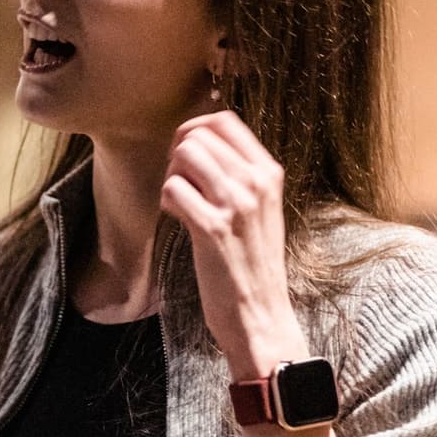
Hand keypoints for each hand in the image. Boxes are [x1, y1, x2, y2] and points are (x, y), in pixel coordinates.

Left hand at [159, 111, 305, 378]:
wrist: (261, 317)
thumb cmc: (252, 265)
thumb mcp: (260, 210)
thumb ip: (239, 175)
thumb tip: (199, 141)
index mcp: (269, 172)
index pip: (223, 119)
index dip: (194, 131)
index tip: (188, 159)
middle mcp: (257, 182)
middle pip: (198, 134)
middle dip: (178, 156)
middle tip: (181, 186)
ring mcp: (237, 204)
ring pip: (185, 155)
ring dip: (172, 176)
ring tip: (182, 203)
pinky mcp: (213, 229)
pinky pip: (173, 190)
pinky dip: (167, 203)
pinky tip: (178, 221)